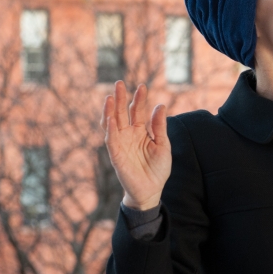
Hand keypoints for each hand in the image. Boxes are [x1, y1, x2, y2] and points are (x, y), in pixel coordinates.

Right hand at [100, 81, 170, 210]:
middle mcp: (128, 135)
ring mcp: (121, 144)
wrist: (151, 190)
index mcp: (141, 131)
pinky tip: (110, 117)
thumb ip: (159, 126)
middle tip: (119, 83)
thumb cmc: (158, 168)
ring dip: (110, 110)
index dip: (139, 99)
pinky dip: (110, 128)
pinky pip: (111, 139)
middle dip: (120, 98)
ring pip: (112, 123)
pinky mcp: (116, 154)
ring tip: (110, 96)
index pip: (137, 111)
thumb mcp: (163, 145)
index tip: (142, 86)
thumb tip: (160, 105)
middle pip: (122, 113)